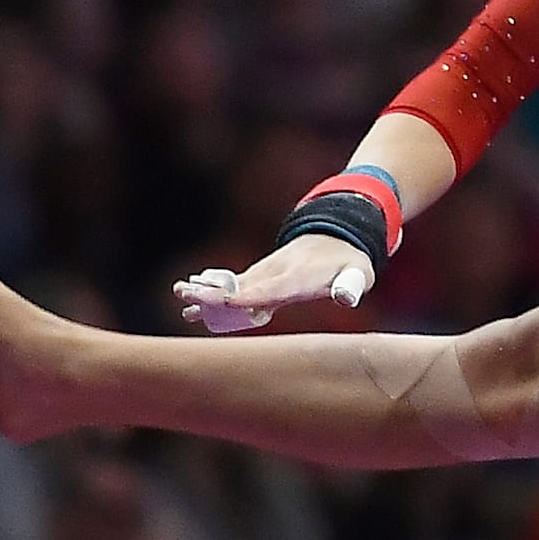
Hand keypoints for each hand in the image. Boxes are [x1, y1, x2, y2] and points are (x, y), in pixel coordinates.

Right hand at [174, 233, 373, 331]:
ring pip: (232, 286)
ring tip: (179, 298)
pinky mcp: (261, 277)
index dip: (248, 297)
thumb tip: (347, 297)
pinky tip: (193, 306)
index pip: (268, 290)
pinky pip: (234, 287)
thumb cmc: (349, 260)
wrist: (338, 233)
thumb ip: (352, 284)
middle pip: (240, 287)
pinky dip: (214, 294)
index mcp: (296, 277)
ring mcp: (265, 274)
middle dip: (213, 293)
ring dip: (206, 293)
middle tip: (184, 295)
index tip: (225, 302)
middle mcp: (275, 274)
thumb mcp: (359, 272)